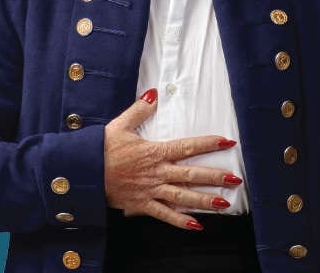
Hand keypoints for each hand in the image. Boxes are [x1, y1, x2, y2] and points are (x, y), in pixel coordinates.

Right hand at [103, 88, 242, 229]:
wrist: (85, 172)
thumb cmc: (102, 148)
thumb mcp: (120, 125)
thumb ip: (139, 109)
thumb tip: (154, 93)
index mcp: (155, 152)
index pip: (187, 147)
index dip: (208, 143)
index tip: (227, 142)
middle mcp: (157, 172)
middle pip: (191, 174)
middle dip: (214, 177)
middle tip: (235, 179)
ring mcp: (151, 190)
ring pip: (182, 197)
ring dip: (204, 201)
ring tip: (224, 204)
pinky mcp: (142, 205)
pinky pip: (164, 215)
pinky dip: (180, 221)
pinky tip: (197, 226)